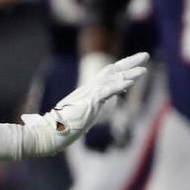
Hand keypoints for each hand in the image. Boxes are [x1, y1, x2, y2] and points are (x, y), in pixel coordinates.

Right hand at [20, 52, 148, 157]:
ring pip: (113, 78)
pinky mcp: (89, 102)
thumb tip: (91, 108)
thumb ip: (85, 110)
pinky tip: (133, 80)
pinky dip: (121, 83)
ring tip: (144, 66)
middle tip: (145, 55)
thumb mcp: (76, 117)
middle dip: (130, 62)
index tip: (135, 67)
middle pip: (111, 70)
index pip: (106, 76)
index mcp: (86, 93)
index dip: (121, 70)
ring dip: (130, 72)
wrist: (44, 134)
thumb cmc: (57, 129)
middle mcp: (88, 90)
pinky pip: (108, 90)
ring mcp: (89, 95)